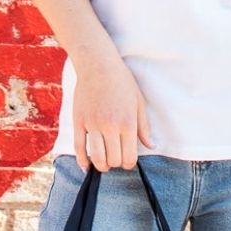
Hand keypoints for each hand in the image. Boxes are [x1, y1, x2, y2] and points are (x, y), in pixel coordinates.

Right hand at [72, 54, 154, 171]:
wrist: (98, 64)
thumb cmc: (121, 81)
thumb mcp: (138, 102)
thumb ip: (144, 127)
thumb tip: (151, 146)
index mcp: (127, 123)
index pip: (129, 158)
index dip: (129, 164)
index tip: (127, 160)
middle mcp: (110, 126)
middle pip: (114, 160)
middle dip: (116, 163)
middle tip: (116, 157)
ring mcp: (93, 125)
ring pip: (97, 158)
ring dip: (102, 165)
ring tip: (104, 162)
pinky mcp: (79, 122)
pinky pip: (79, 148)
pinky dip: (82, 162)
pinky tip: (87, 166)